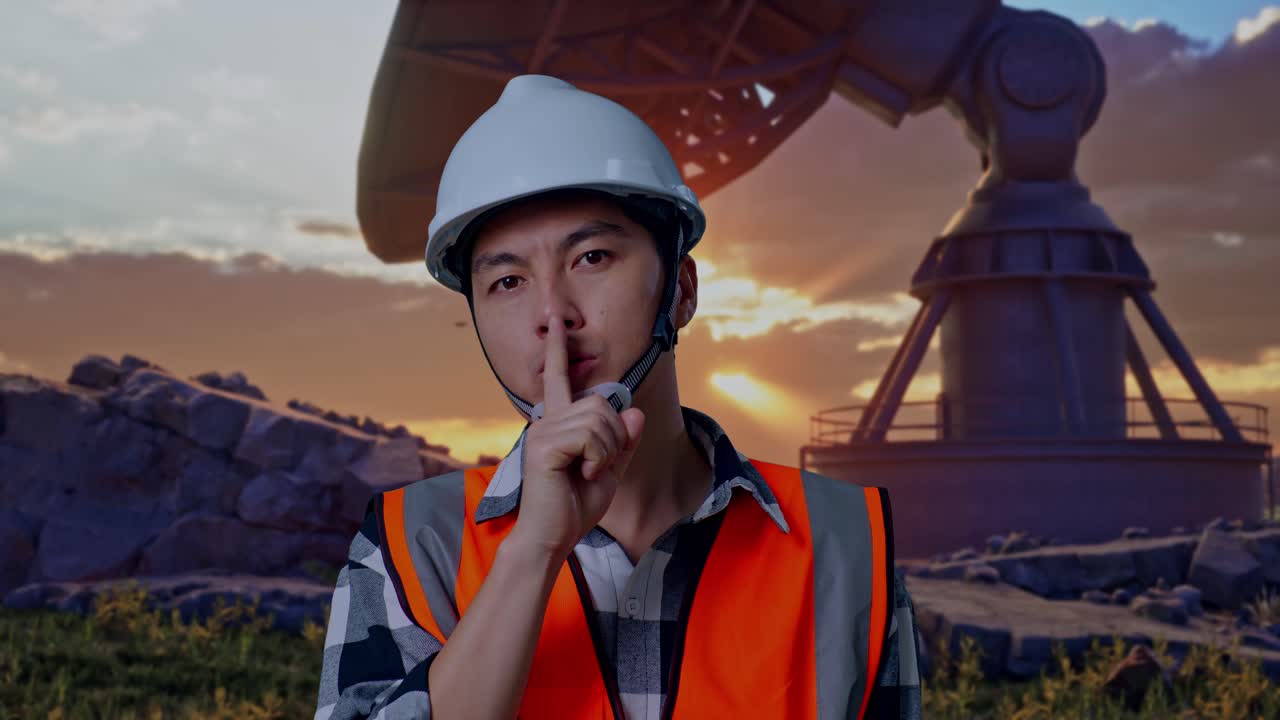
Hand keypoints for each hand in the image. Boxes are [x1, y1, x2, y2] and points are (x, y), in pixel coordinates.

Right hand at [509, 314, 644, 560]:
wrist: (552, 537)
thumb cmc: (574, 507)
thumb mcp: (609, 471)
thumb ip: (622, 442)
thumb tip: (634, 411)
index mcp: (558, 423)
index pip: (558, 378)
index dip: (559, 348)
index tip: (558, 322)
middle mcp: (546, 421)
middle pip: (601, 403)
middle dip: (615, 436)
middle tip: (600, 465)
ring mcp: (542, 431)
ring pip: (600, 419)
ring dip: (608, 450)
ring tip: (590, 471)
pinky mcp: (544, 446)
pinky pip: (590, 435)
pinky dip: (599, 457)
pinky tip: (585, 474)